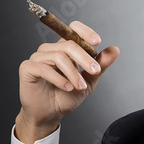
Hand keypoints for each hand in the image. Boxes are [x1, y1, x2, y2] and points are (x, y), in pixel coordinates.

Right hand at [15, 21, 119, 143]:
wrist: (51, 114)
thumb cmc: (67, 96)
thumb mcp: (89, 81)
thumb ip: (101, 65)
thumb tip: (115, 49)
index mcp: (65, 49)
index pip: (73, 29)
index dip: (85, 32)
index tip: (97, 42)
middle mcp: (50, 49)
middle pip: (69, 44)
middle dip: (85, 58)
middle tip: (95, 71)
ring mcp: (38, 57)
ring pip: (59, 56)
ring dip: (74, 73)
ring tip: (80, 87)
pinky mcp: (28, 68)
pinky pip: (44, 68)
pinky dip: (59, 79)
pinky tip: (68, 88)